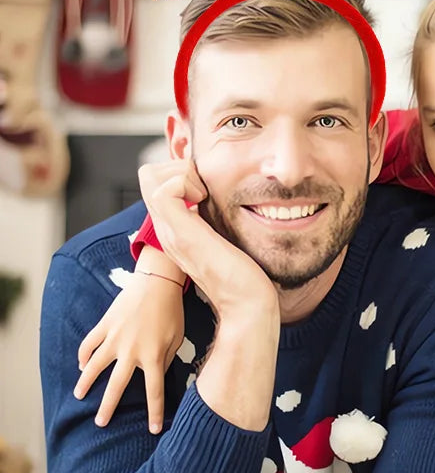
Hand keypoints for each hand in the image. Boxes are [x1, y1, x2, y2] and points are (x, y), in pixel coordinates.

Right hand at [75, 270, 184, 433]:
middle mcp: (131, 351)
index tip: (153, 430)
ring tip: (79, 396)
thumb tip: (155, 376)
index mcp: (153, 356)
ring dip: (85, 382)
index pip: (155, 392)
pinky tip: (81, 365)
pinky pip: (89, 344)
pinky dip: (83, 355)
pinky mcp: (104, 325)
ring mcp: (114, 338)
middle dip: (108, 407)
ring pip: (94, 366)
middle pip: (117, 386)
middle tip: (100, 423)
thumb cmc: (172, 311)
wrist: (157, 283)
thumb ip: (165, 359)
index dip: (154, 413)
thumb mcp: (176, 338)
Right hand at [138, 159, 274, 316]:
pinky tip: (205, 201)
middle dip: (180, 166)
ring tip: (205, 195)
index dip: (182, 172)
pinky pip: (164, 190)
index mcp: (176, 229)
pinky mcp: (182, 233)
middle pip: (148, 174)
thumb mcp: (225, 237)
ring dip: (182, 173)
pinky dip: (186, 183)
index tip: (208, 187)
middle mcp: (167, 229)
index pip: (157, 183)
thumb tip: (222, 201)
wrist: (248, 306)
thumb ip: (216, 220)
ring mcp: (171, 231)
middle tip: (206, 187)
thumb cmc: (246, 276)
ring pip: (150, 176)